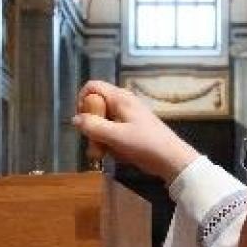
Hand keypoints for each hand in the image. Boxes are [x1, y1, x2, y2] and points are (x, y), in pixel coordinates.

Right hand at [70, 82, 197, 184]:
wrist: (171, 159)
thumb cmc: (145, 144)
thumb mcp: (115, 136)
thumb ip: (93, 127)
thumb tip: (75, 120)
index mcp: (120, 98)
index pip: (92, 87)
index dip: (82, 101)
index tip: (84, 121)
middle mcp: (123, 102)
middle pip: (95, 106)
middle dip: (91, 124)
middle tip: (94, 141)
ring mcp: (127, 115)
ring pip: (102, 121)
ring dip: (99, 137)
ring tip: (104, 152)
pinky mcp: (131, 128)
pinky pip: (111, 131)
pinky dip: (109, 141)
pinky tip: (115, 153)